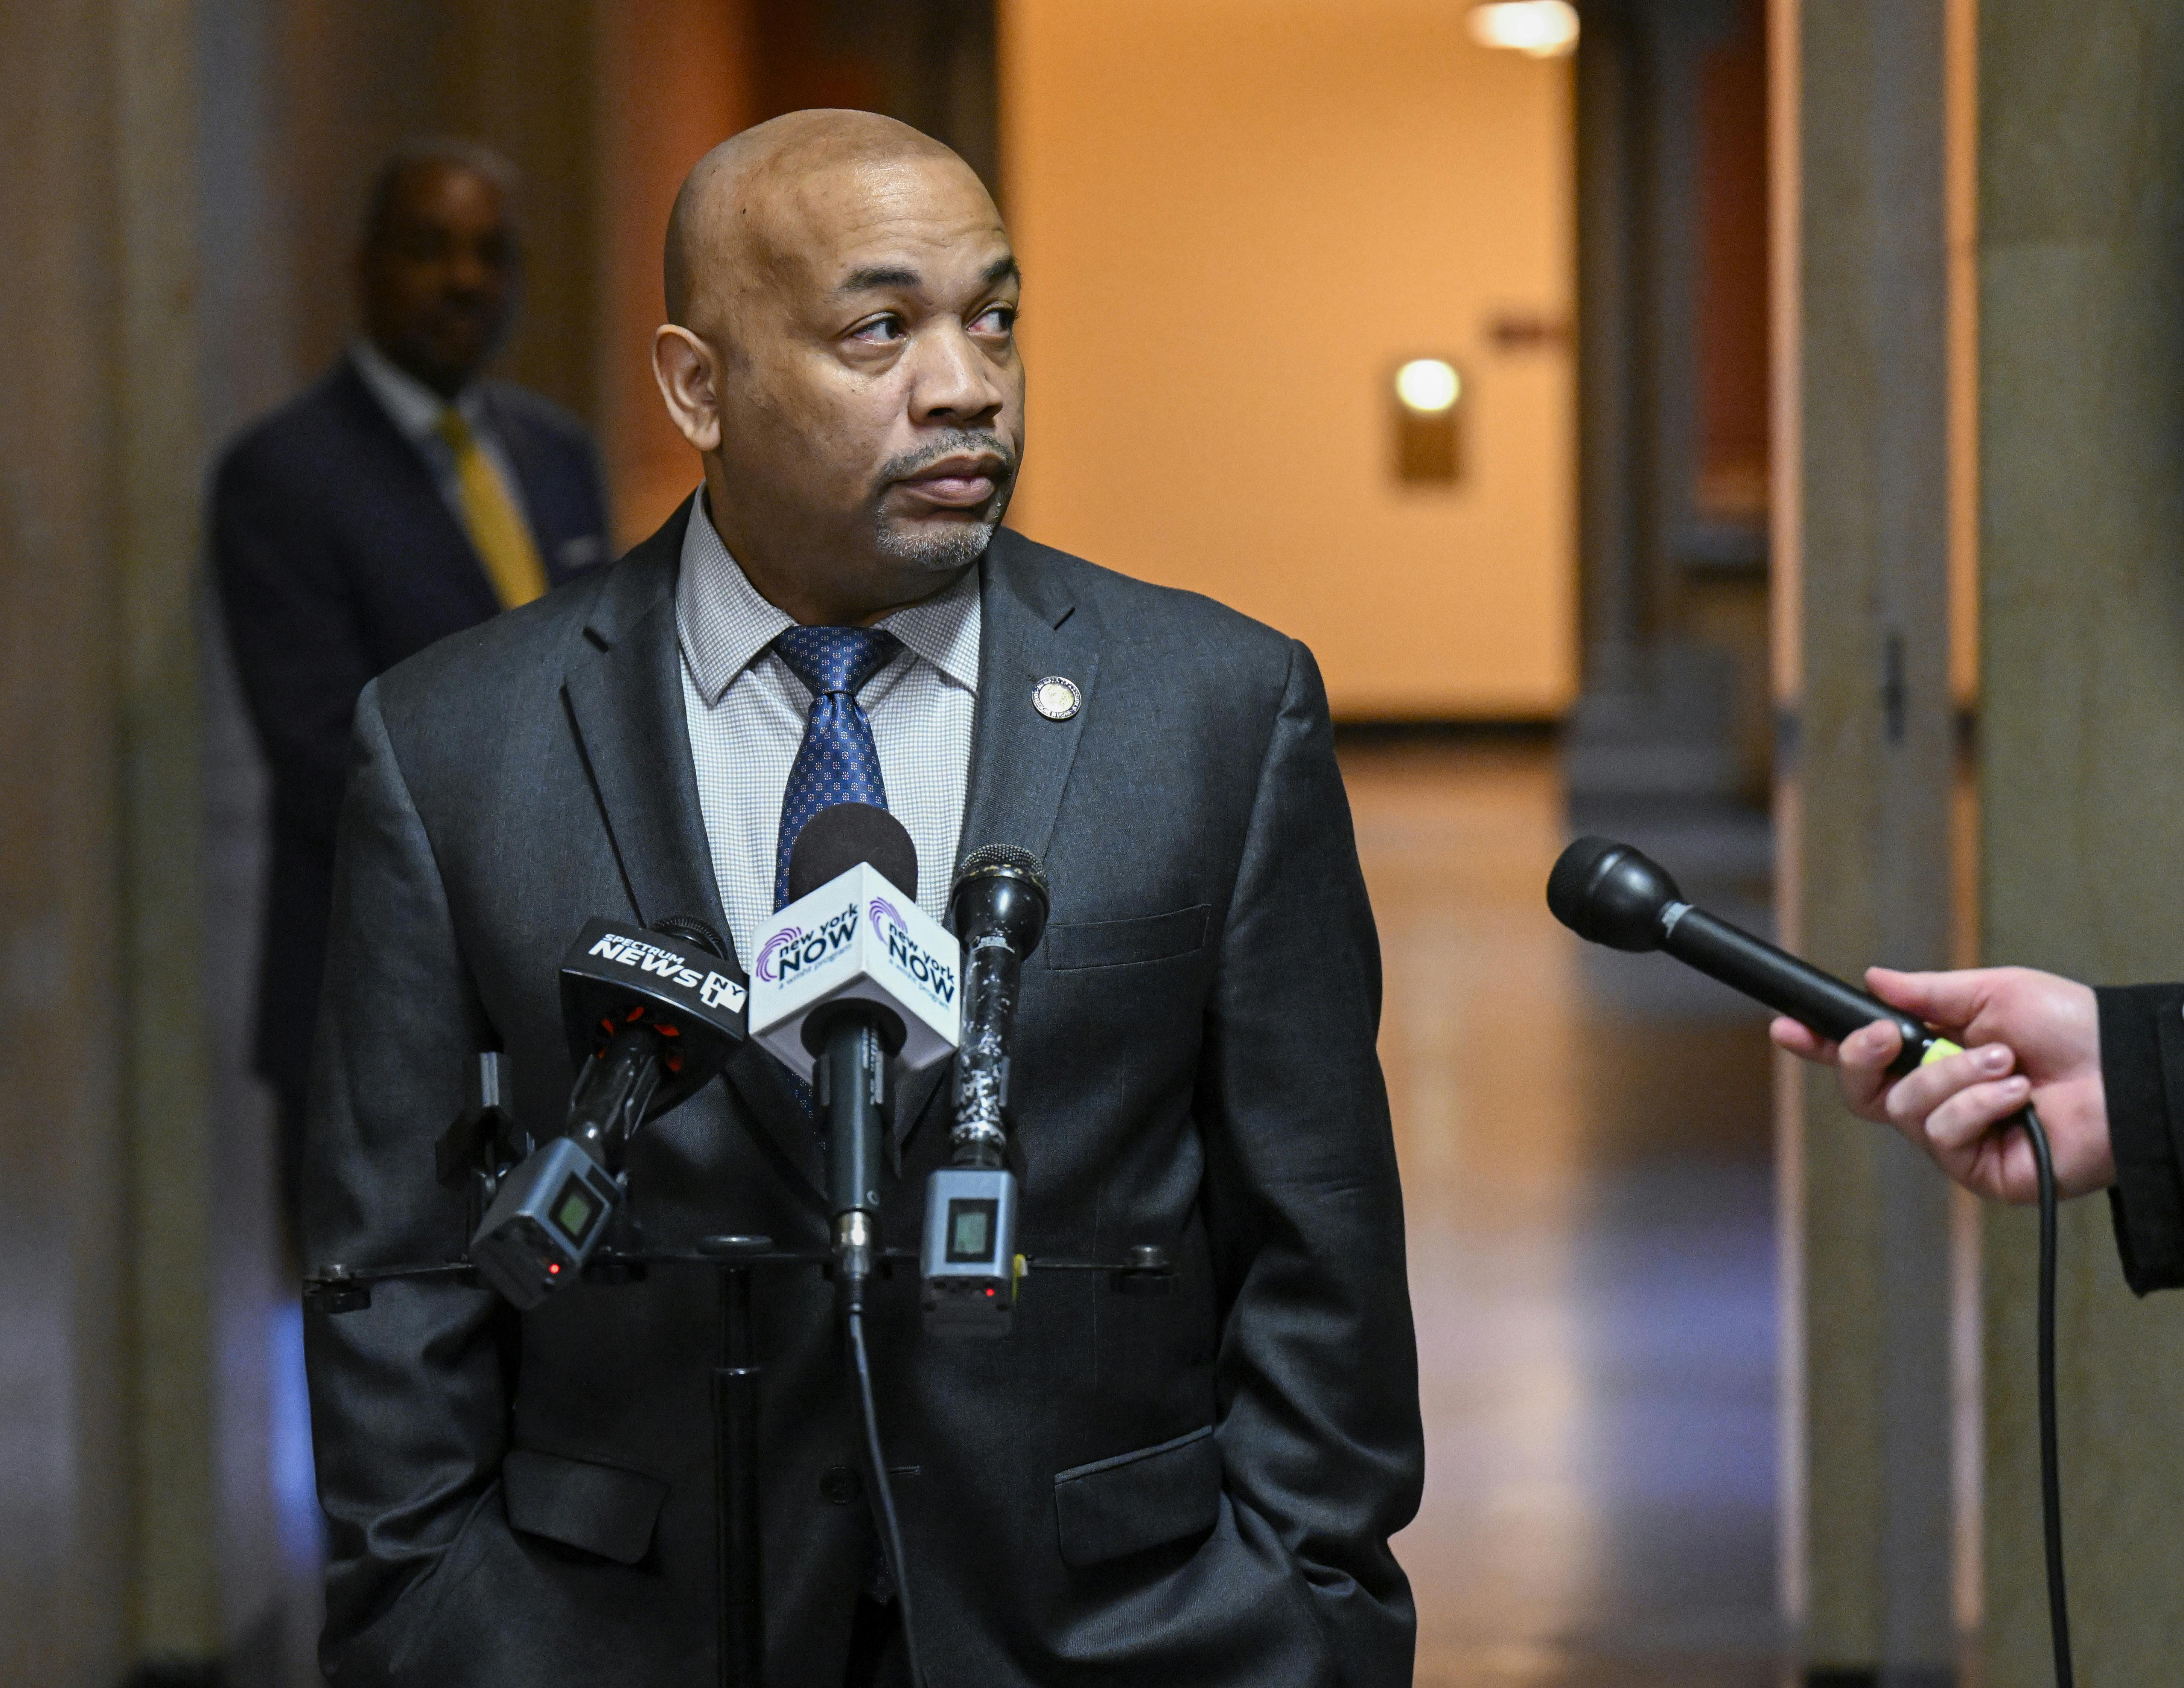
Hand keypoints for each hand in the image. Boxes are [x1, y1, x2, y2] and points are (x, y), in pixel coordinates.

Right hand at [1768, 966, 2113, 1204]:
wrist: (2123, 1070)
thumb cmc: (2069, 1028)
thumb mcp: (1989, 992)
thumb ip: (1926, 993)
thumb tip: (1874, 980)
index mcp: (1932, 1056)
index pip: (1862, 1057)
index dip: (1818, 1045)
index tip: (1786, 1026)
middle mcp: (1935, 1101)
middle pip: (1860, 1093)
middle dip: (1861, 1058)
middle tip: (1888, 1036)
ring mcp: (1954, 1140)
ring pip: (1905, 1110)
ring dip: (1954, 1077)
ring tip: (2006, 1064)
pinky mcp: (1977, 1171)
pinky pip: (1943, 1136)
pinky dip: (1979, 1106)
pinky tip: (2017, 1096)